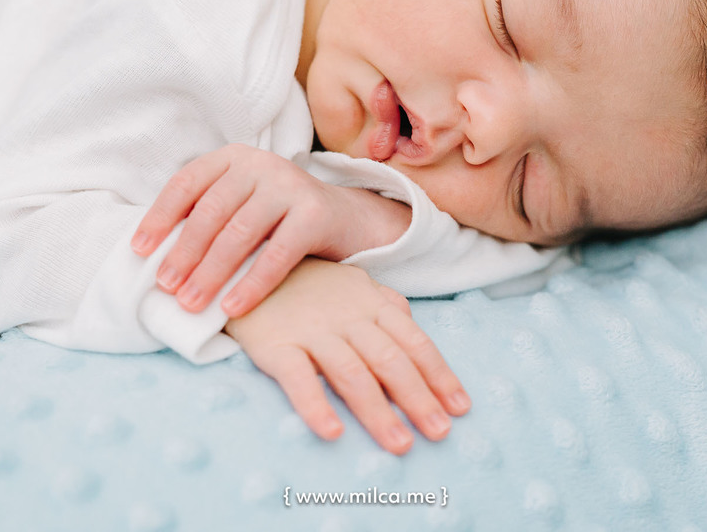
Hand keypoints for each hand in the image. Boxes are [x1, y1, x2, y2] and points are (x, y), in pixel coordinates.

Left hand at [131, 144, 410, 316]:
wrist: (349, 218)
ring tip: (191, 303)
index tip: (139, 252)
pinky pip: (278, 253)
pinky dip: (252, 283)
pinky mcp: (316, 212)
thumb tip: (157, 259)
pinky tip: (233, 306)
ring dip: (211, 272)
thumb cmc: (280, 220)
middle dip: (184, 253)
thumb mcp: (242, 205)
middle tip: (166, 288)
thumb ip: (208, 217)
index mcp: (233, 158)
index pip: (186, 183)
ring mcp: (290, 184)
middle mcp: (261, 164)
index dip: (159, 217)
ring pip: (240, 232)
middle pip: (211, 210)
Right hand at [225, 259, 470, 454]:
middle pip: (390, 361)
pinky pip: (298, 378)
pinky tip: (333, 433)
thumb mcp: (352, 284)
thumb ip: (386, 305)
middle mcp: (348, 317)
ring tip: (400, 444)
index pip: (414, 342)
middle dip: (418, 399)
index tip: (460, 408)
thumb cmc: (306, 283)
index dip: (439, 375)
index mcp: (371, 304)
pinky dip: (315, 405)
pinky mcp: (276, 344)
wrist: (245, 262)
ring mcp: (312, 330)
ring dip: (379, 411)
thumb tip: (416, 328)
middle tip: (440, 433)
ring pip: (352, 373)